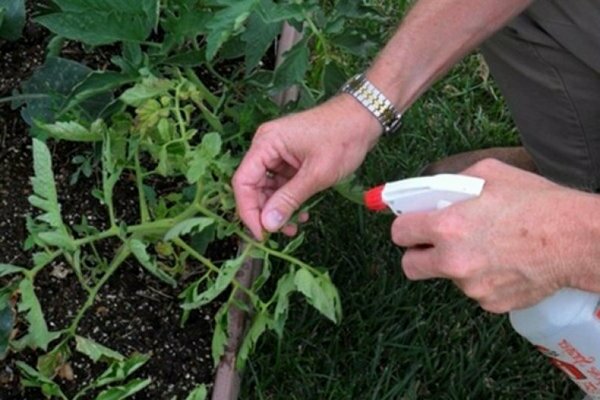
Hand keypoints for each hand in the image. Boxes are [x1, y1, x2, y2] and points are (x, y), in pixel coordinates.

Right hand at [233, 94, 381, 239]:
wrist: (363, 118)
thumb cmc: (342, 139)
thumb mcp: (316, 174)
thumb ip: (289, 199)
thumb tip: (268, 224)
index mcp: (266, 144)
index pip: (243, 182)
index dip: (248, 211)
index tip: (261, 233)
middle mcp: (266, 147)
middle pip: (253, 187)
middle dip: (265, 212)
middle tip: (282, 233)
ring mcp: (278, 153)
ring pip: (268, 189)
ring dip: (279, 209)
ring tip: (295, 226)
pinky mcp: (290, 159)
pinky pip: (282, 184)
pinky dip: (289, 200)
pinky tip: (302, 213)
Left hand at [391, 159, 599, 312]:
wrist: (577, 239)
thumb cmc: (536, 202)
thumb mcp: (489, 174)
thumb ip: (452, 183)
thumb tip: (434, 191)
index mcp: (447, 226)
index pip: (399, 233)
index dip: (404, 227)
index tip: (411, 226)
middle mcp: (453, 261)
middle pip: (409, 267)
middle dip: (417, 254)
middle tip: (434, 244)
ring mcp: (471, 287)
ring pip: (446, 278)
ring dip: (455, 265)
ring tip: (486, 248)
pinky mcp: (490, 304)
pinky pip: (474, 291)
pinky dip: (482, 279)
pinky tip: (503, 263)